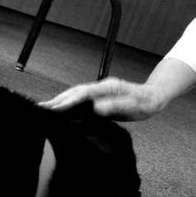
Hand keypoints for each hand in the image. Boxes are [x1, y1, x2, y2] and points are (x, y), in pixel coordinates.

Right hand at [38, 77, 167, 119]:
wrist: (155, 95)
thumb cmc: (147, 102)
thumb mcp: (135, 106)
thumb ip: (117, 106)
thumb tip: (98, 108)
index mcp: (108, 88)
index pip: (83, 94)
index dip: (68, 101)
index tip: (54, 109)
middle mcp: (102, 87)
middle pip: (75, 92)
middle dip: (57, 100)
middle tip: (40, 108)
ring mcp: (101, 90)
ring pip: (76, 94)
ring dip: (60, 100)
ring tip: (45, 108)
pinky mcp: (101, 96)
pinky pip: (81, 98)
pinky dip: (69, 102)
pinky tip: (62, 109)